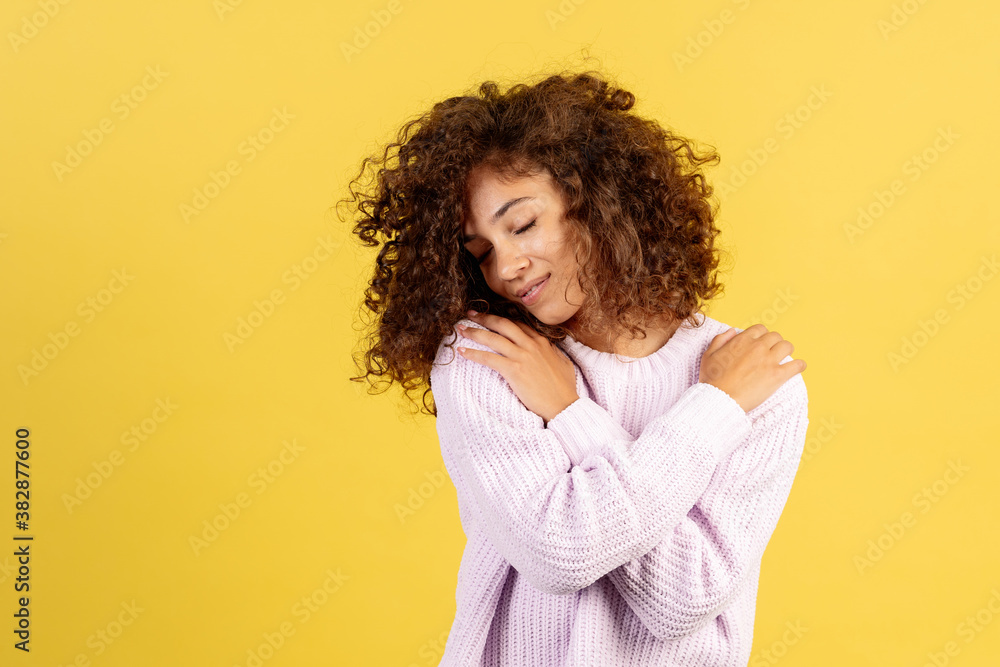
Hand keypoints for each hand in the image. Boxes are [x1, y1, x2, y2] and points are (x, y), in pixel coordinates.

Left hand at [456, 311, 578, 423]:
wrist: (563, 406)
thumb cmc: (564, 389)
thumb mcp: (563, 363)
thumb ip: (554, 352)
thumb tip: (550, 348)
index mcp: (541, 341)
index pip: (517, 324)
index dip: (501, 318)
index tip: (490, 317)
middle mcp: (531, 344)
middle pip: (502, 324)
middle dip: (484, 317)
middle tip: (470, 314)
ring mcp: (522, 356)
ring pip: (493, 338)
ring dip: (474, 332)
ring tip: (460, 329)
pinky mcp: (514, 370)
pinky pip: (488, 358)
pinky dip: (473, 353)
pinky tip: (462, 352)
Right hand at [698, 324, 806, 412]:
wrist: (719, 399)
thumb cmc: (712, 380)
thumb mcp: (708, 355)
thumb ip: (720, 340)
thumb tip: (733, 331)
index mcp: (742, 340)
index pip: (760, 329)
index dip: (761, 335)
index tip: (760, 343)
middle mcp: (757, 347)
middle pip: (775, 336)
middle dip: (774, 342)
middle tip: (772, 351)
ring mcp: (769, 361)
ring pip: (787, 346)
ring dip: (786, 350)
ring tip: (784, 357)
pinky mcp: (777, 376)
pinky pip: (797, 365)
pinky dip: (799, 365)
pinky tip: (798, 367)